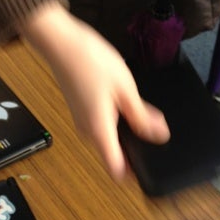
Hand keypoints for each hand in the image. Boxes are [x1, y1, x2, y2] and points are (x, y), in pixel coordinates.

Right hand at [19, 2, 169, 180]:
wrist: (61, 43)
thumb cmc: (89, 61)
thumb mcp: (125, 89)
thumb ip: (142, 116)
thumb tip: (158, 134)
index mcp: (100, 129)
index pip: (116, 169)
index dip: (134, 175)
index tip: (148, 173)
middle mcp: (87, 131)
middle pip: (114, 154)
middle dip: (135, 147)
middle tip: (154, 130)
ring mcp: (82, 122)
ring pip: (109, 138)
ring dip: (125, 132)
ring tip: (141, 112)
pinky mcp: (80, 112)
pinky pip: (101, 125)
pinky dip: (115, 120)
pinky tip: (124, 102)